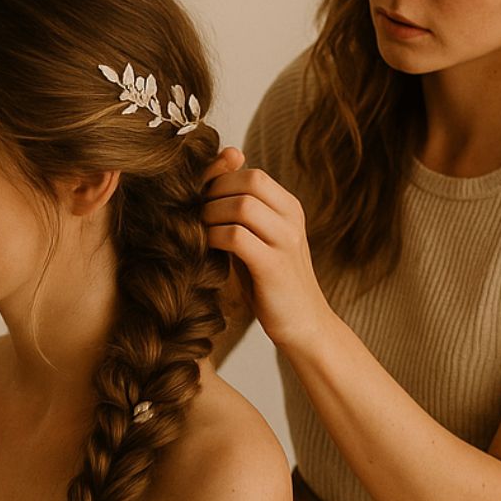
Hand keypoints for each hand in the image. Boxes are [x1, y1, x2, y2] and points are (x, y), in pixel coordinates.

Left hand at [202, 149, 331, 350]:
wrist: (304, 325)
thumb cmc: (270, 282)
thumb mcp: (256, 239)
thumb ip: (238, 213)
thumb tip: (205, 182)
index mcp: (289, 207)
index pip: (252, 174)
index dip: (220, 181)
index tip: (200, 202)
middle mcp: (292, 218)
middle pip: (248, 181)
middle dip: (214, 194)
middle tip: (195, 215)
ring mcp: (286, 241)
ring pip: (242, 205)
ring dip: (211, 215)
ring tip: (199, 231)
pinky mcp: (274, 266)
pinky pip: (237, 237)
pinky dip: (214, 237)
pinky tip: (206, 249)